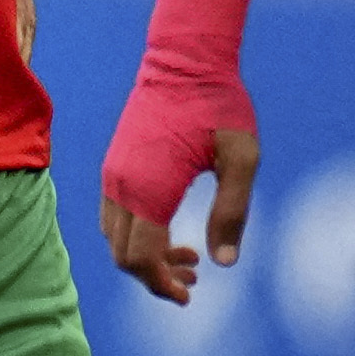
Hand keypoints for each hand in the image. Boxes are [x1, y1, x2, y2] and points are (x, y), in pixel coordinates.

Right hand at [99, 68, 259, 304]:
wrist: (184, 60)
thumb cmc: (219, 105)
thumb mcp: (242, 158)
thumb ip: (233, 210)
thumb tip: (224, 264)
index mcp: (148, 187)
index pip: (139, 258)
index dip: (161, 284)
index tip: (191, 295)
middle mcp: (120, 184)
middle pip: (122, 255)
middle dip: (155, 277)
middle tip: (196, 283)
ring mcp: (112, 174)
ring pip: (115, 238)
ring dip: (146, 258)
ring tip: (192, 261)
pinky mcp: (114, 166)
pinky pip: (114, 217)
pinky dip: (137, 236)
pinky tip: (170, 234)